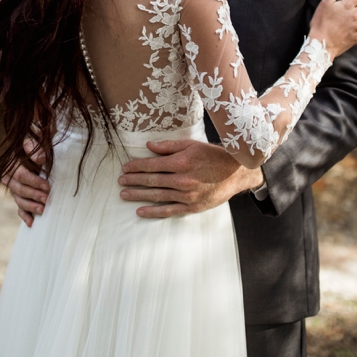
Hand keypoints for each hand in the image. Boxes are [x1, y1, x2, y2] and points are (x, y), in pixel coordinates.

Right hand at [1, 138, 49, 227]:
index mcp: (12, 164)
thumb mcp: (34, 141)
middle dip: (34, 195)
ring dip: (31, 207)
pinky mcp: (19, 197)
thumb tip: (41, 159)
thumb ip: (35, 147)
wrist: (34, 150)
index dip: (34, 182)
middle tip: (47, 199)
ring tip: (43, 211)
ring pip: (19, 200)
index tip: (47, 186)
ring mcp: (14, 189)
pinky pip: (19, 209)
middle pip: (19, 190)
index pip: (21, 175)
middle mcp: (10, 178)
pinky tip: (32, 223)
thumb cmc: (36, 145)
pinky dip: (25, 216)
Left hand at [119, 138, 259, 218]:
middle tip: (120, 181)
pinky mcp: (192, 207)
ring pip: (157, 196)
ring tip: (124, 194)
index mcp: (180, 162)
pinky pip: (169, 210)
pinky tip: (140, 211)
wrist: (235, 173)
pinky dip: (153, 212)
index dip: (136, 167)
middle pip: (151, 181)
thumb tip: (149, 146)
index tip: (125, 168)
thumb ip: (169, 146)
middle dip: (133, 181)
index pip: (152, 165)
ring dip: (138, 195)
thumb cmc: (213, 156)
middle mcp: (181, 180)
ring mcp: (186, 195)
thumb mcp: (192, 145)